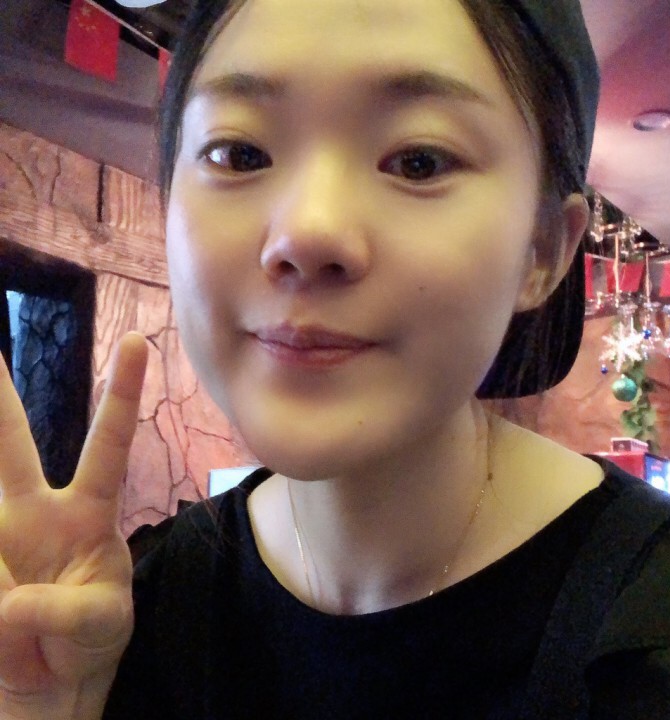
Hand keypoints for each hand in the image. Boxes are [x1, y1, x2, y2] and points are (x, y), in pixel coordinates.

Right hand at [0, 332, 147, 716]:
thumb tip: (6, 603)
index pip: (107, 444)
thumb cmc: (88, 646)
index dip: (122, 394)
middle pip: (12, 447)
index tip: (139, 342)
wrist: (47, 693)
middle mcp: (35, 515)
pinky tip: (8, 620)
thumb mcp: (101, 627)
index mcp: (88, 515)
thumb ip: (66, 613)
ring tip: (15, 607)